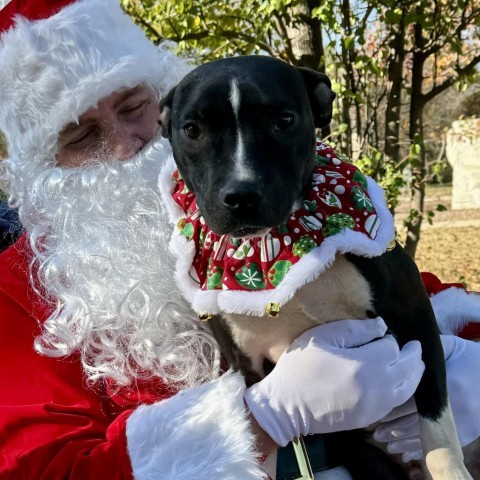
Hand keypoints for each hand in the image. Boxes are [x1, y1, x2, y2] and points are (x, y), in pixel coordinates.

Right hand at [244, 318, 424, 446]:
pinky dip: (405, 390)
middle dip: (413, 355)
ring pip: (408, 388)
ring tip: (416, 363)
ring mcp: (376, 406)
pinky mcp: (370, 418)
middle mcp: (378, 386)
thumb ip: (355, 329)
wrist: (287, 405)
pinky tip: (401, 383)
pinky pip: (397, 403)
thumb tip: (381, 325)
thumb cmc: (300, 366)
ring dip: (414, 374)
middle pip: (409, 368)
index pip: (392, 347)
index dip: (388, 338)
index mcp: (366, 363)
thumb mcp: (323, 337)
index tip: (380, 334)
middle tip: (415, 346)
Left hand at [374, 335, 479, 461]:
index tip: (377, 411)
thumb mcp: (450, 347)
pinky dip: (426, 449)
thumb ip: (426, 349)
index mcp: (443, 384)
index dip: (392, 408)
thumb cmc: (471, 358)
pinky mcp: (469, 432)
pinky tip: (409, 453)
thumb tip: (401, 345)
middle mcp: (452, 406)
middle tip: (377, 434)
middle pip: (416, 422)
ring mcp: (462, 421)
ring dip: (407, 442)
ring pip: (428, 436)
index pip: (411, 400)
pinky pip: (444, 444)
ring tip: (388, 445)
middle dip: (395, 429)